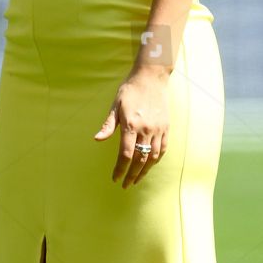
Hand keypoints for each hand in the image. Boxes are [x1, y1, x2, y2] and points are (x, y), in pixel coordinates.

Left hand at [94, 69, 168, 188]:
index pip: (125, 154)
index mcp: (131, 124)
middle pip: (139, 159)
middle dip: (132, 175)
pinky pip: (162, 148)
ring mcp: (158, 129)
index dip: (120, 169)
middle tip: (125, 185)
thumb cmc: (130, 90)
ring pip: (152, 157)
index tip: (115, 178)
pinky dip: (155, 160)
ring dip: (144, 171)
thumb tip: (97, 139)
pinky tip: (149, 165)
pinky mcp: (166, 127)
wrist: (151, 77)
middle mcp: (146, 129)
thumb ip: (108, 125)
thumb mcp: (115, 105)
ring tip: (137, 180)